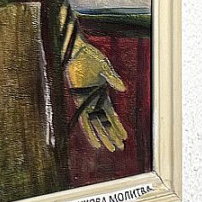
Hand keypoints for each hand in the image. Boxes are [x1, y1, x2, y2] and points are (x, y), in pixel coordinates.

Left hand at [65, 36, 127, 152]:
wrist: (77, 53)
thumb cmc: (92, 58)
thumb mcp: (105, 68)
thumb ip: (113, 79)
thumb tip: (123, 89)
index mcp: (103, 96)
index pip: (112, 116)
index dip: (118, 127)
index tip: (124, 137)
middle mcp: (95, 102)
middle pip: (105, 124)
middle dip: (112, 136)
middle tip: (118, 148)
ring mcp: (86, 102)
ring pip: (96, 125)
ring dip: (102, 137)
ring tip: (109, 148)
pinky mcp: (77, 100)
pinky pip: (83, 120)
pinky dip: (89, 132)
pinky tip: (94, 141)